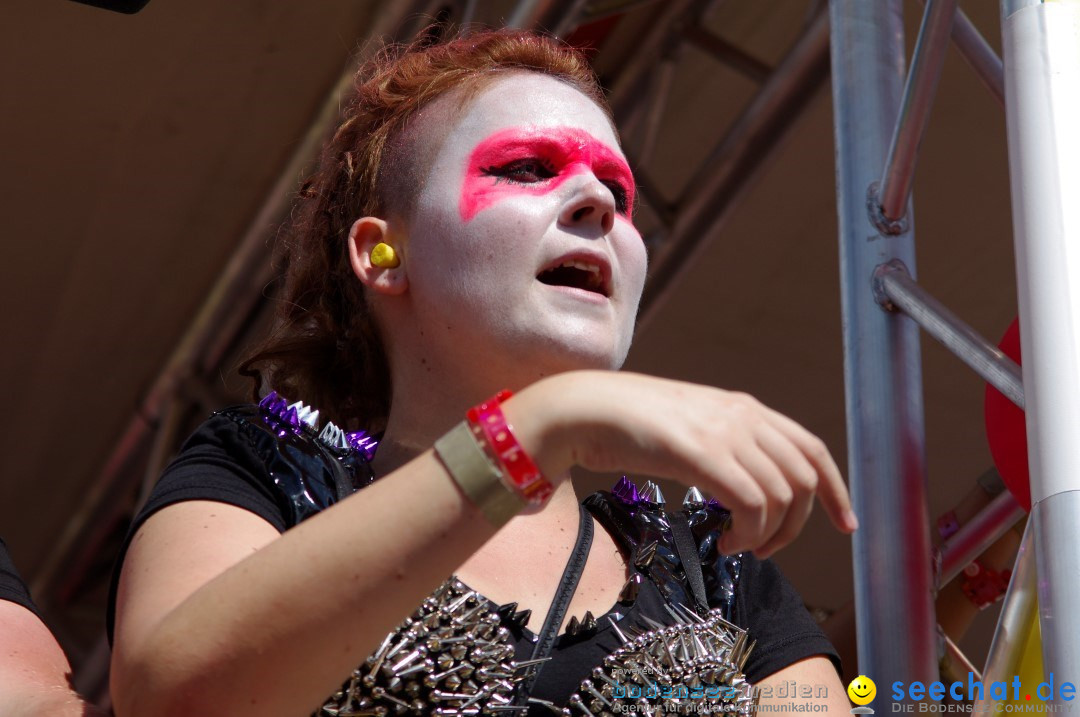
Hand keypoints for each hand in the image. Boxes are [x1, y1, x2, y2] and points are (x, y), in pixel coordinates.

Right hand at [507, 370, 856, 558]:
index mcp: (744, 407)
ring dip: (767, 534)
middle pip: (803, 478)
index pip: (811, 448)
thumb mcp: (689, 429)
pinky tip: (724, 541)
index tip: (846, 523)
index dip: (835, 489)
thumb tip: (747, 489)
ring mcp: (723, 432)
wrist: (583, 410)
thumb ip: (723, 447)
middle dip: (795, 524)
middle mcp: (742, 415)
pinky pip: (751, 503)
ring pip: (781, 495)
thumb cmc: (626, 425)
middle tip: (764, 548)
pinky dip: (748, 532)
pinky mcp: (701, 453)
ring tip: (735, 545)